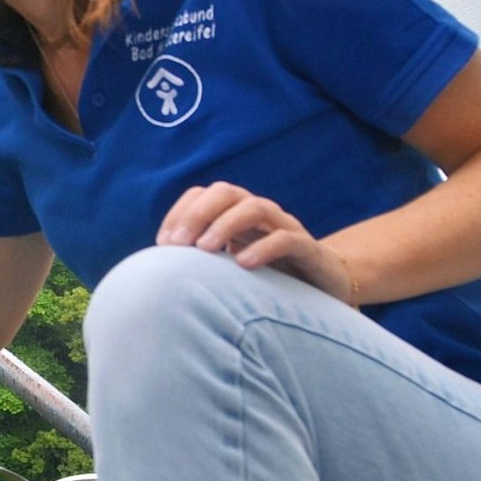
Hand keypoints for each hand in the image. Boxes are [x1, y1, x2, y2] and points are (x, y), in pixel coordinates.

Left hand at [156, 182, 357, 304]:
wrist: (323, 287)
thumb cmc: (267, 276)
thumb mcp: (228, 267)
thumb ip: (201, 261)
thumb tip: (157, 268)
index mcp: (235, 212)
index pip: (201, 195)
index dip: (179, 213)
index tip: (163, 244)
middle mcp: (259, 212)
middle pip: (226, 192)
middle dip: (198, 214)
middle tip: (179, 244)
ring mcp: (285, 226)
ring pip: (254, 208)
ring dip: (225, 225)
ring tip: (206, 249)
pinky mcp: (308, 248)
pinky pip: (286, 238)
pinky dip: (263, 248)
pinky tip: (243, 264)